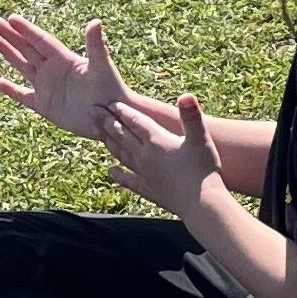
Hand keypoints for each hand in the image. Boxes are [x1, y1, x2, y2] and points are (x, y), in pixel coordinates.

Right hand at [0, 13, 129, 136]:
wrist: (112, 116)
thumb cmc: (111, 90)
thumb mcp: (101, 66)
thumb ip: (95, 45)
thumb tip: (96, 21)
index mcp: (66, 59)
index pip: (41, 40)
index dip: (26, 29)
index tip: (11, 17)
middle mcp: (54, 70)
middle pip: (28, 49)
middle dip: (12, 36)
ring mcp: (48, 87)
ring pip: (23, 67)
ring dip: (10, 55)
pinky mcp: (45, 105)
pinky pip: (23, 96)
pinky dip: (11, 90)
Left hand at [98, 86, 224, 216]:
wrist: (200, 203)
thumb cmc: (204, 169)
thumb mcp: (201, 139)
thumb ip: (192, 116)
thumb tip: (186, 95)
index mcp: (157, 141)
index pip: (135, 122)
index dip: (123, 111)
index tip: (109, 103)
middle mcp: (145, 156)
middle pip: (122, 135)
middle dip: (107, 122)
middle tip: (92, 112)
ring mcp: (143, 173)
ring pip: (121, 154)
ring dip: (108, 142)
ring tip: (98, 134)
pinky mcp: (147, 189)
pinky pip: (127, 180)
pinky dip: (118, 175)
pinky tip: (111, 171)